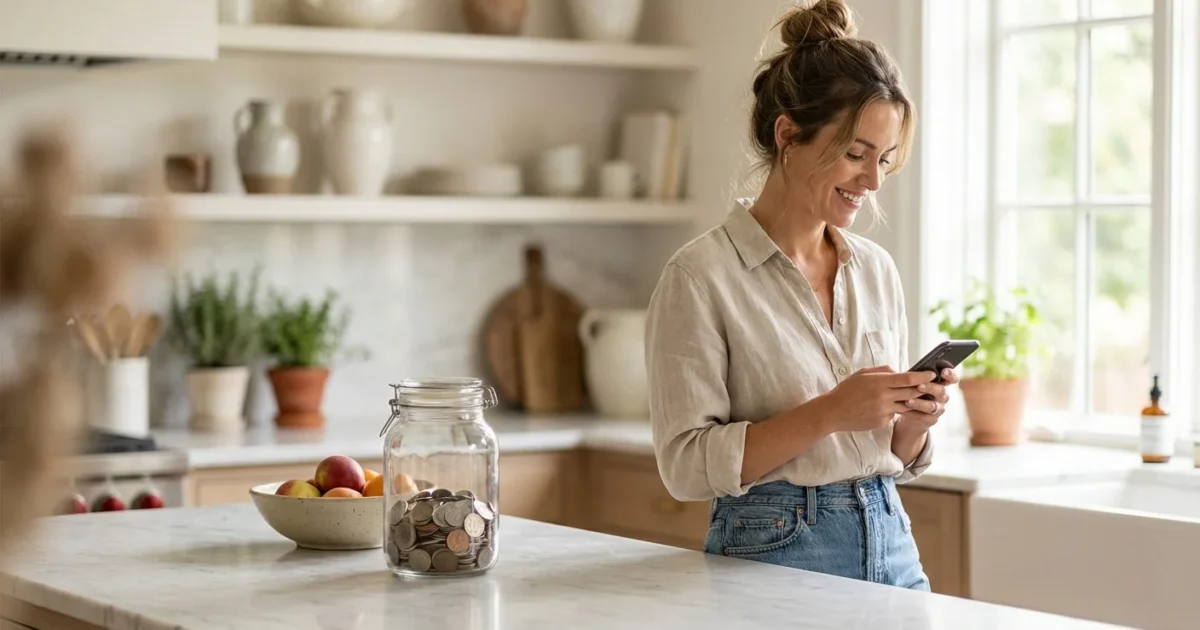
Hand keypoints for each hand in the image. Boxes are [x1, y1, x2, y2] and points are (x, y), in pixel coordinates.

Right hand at [811, 366, 937, 433]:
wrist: (833, 411)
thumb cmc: (847, 390)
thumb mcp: (863, 374)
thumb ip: (883, 371)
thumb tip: (900, 371)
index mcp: (879, 382)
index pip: (907, 378)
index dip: (922, 376)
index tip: (932, 374)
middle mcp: (884, 396)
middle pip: (912, 392)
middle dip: (924, 389)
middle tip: (932, 386)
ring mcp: (883, 411)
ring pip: (907, 406)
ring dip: (914, 402)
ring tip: (916, 397)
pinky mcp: (882, 422)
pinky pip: (894, 415)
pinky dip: (894, 411)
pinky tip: (885, 409)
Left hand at [898, 367, 959, 428]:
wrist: (911, 415)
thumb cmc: (914, 393)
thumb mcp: (914, 383)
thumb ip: (912, 376)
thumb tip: (894, 366)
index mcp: (941, 383)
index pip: (952, 378)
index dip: (950, 375)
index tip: (943, 372)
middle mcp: (942, 396)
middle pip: (941, 391)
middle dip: (930, 388)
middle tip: (919, 386)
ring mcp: (938, 408)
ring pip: (931, 406)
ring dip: (919, 403)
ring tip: (908, 401)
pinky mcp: (930, 420)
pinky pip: (923, 417)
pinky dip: (912, 413)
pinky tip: (903, 410)